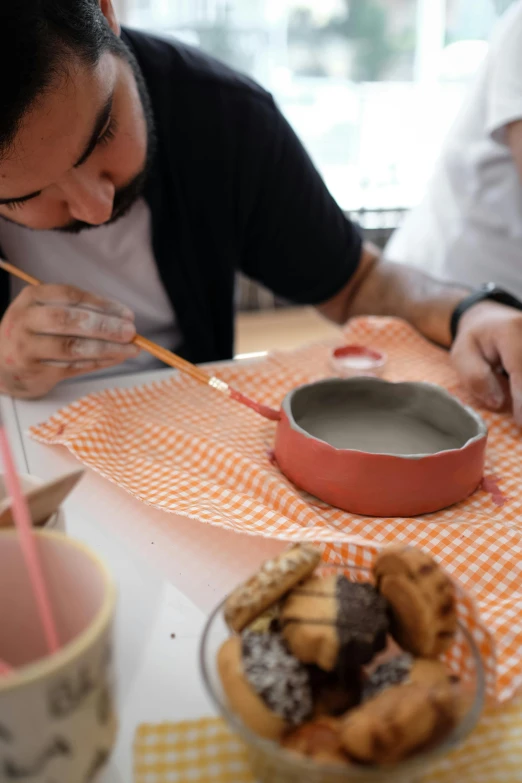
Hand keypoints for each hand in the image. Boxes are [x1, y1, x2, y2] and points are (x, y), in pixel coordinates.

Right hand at [0, 284, 138, 397]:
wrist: (1, 365)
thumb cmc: (33, 334)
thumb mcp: (44, 312)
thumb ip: (76, 311)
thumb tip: (121, 318)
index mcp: (31, 298)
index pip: (71, 296)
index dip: (102, 305)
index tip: (127, 314)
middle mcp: (26, 321)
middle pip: (70, 321)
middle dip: (105, 327)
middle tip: (131, 332)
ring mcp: (27, 348)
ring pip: (73, 348)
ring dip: (107, 348)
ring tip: (131, 349)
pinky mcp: (35, 372)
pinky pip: (73, 367)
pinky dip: (99, 363)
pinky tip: (115, 358)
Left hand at [451, 300, 521, 421]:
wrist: (492, 320)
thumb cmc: (475, 342)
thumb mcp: (462, 356)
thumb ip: (476, 377)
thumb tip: (498, 402)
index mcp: (510, 330)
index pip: (521, 370)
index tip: (521, 423)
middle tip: (521, 424)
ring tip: (519, 415)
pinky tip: (521, 406)